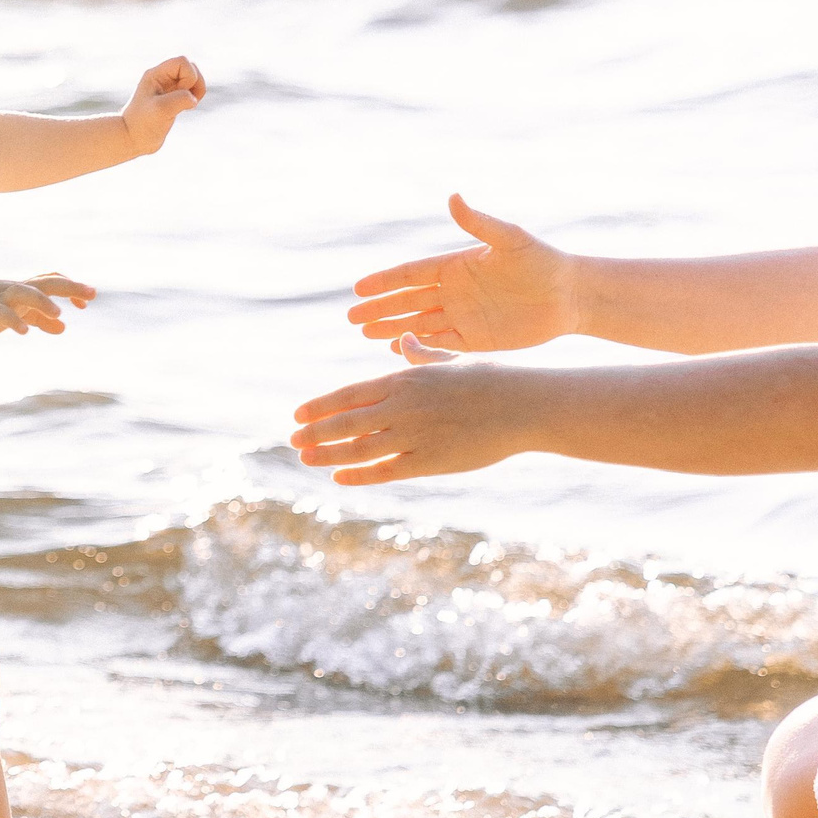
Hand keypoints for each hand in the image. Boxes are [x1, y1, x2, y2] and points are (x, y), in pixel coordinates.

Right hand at [0, 272, 95, 340]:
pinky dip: (14, 321)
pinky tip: (25, 332)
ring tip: (58, 314)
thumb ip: (39, 319)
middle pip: (44, 282)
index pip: (51, 281)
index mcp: (23, 290)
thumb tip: (63, 327)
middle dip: (69, 287)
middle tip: (92, 293)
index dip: (72, 288)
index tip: (89, 300)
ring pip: (22, 292)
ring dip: (41, 301)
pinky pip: (0, 314)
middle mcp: (14, 291)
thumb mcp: (15, 313)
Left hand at [120, 57, 206, 156]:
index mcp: (155, 74)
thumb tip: (193, 98)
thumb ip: (180, 99)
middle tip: (187, 100)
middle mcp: (162, 78)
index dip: (189, 76)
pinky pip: (191, 90)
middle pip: (191, 67)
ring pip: (193, 78)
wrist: (132, 140)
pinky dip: (194, 98)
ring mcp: (168, 88)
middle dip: (196, 82)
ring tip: (189, 105)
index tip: (180, 94)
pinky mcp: (173, 99)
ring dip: (197, 90)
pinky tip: (186, 108)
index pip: (182, 61)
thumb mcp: (161, 110)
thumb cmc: (142, 124)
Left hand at [289, 336, 528, 484]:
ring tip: (307, 458)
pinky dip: (360, 475)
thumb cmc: (491, 379)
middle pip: (346, 422)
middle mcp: (402, 407)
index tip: (299, 415)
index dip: (321, 406)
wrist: (524, 406)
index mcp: (404, 379)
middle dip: (316, 432)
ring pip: (360, 448)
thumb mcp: (451, 361)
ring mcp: (414, 435)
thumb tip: (404, 340)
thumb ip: (422, 355)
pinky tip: (340, 478)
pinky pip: (386, 471)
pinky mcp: (430, 461)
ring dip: (329, 455)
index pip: (350, 394)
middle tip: (293, 440)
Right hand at [348, 195, 576, 353]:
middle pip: (407, 301)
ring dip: (392, 328)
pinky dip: (419, 347)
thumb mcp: (510, 239)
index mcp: (456, 266)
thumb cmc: (542, 261)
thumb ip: (479, 223)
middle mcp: (454, 292)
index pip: (411, 274)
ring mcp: (463, 316)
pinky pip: (440, 345)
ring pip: (418, 324)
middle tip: (352, 317)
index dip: (385, 281)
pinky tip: (398, 348)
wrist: (570, 295)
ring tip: (364, 333)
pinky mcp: (476, 340)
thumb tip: (452, 197)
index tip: (359, 288)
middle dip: (379, 309)